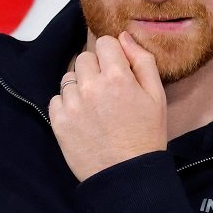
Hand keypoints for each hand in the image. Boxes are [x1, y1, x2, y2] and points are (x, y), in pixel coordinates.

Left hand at [48, 31, 167, 181]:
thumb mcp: (156, 95)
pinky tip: (83, 118)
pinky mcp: (58, 122)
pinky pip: (56, 99)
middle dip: (95, 68)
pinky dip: (67, 105)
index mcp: (117, 77)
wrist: (126, 175)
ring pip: (68, 78)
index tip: (117, 69)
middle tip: (107, 89)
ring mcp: (72, 105)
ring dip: (80, 86)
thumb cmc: (145, 135)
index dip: (112, 54)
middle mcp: (90, 87)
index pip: (104, 43)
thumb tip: (123, 37)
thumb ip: (142, 60)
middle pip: (84, 58)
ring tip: (95, 106)